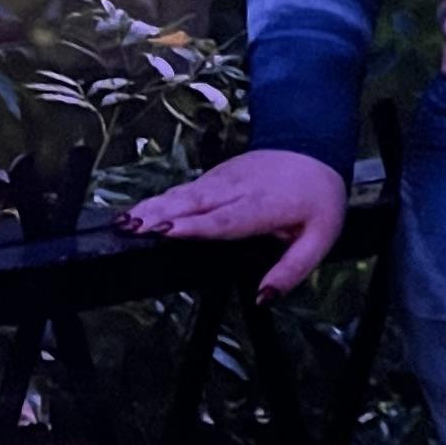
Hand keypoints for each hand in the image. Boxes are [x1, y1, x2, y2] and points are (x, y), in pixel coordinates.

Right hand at [123, 148, 350, 299]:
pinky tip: (138, 211)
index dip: (196, 227)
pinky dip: (159, 200)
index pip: (227, 219)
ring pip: (184, 194)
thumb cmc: (318, 198)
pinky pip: (185, 189)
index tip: (166, 233)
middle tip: (131, 229)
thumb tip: (261, 297)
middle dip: (160, 215)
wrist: (313, 146)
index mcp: (266, 206)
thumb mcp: (320, 240)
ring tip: (125, 222)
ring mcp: (224, 179)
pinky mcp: (215, 176)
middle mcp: (239, 189)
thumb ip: (291, 271)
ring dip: (152, 207)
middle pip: (195, 204)